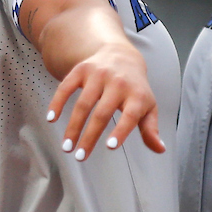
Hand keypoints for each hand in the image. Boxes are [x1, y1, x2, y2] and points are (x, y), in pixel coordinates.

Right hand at [46, 43, 165, 159]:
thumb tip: (160, 150)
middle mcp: (117, 82)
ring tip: (67, 147)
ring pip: (83, 104)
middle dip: (89, 136)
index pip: (130, 115)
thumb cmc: (135, 88)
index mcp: (136, 94)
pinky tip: (51, 118)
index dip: (121, 131)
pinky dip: (57, 102)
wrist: (121, 55)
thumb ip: (151, 129)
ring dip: (72, 127)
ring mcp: (98, 74)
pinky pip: (66, 87)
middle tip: (81, 156)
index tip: (110, 147)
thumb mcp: (147, 106)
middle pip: (101, 113)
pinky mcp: (81, 70)